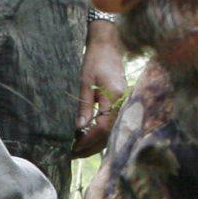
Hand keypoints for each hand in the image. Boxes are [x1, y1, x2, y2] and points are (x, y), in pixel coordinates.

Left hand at [73, 14, 128, 158]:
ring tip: (78, 149)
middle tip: (73, 153)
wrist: (108, 45)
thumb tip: (79, 128)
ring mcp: (124, 103)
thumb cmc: (95, 59)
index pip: (102, 126)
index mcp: (115, 97)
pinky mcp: (121, 103)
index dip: (88, 139)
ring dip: (95, 142)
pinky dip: (100, 134)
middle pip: (108, 133)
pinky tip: (88, 138)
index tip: (74, 146)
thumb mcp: (85, 82)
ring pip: (111, 131)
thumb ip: (84, 106)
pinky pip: (112, 124)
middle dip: (91, 146)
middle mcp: (123, 103)